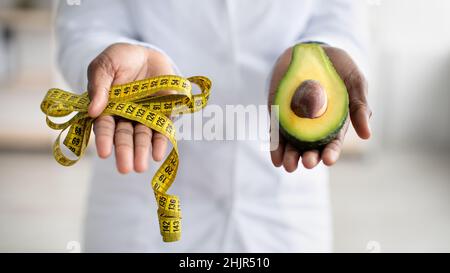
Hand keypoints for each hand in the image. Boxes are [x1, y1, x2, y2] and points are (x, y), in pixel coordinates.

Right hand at [87, 43, 173, 173]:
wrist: (146, 53)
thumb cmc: (119, 59)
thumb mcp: (104, 66)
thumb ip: (99, 86)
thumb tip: (93, 110)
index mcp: (107, 108)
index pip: (104, 126)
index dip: (104, 139)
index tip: (104, 152)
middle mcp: (125, 117)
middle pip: (124, 136)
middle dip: (124, 151)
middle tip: (125, 168)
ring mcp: (145, 116)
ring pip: (143, 136)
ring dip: (142, 151)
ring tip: (141, 167)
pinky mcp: (163, 114)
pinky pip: (162, 130)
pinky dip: (160, 142)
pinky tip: (157, 155)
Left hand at [268, 45, 371, 171]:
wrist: (311, 48)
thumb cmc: (337, 66)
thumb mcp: (355, 81)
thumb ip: (359, 106)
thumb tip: (367, 135)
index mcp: (334, 122)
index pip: (333, 142)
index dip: (331, 152)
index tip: (329, 159)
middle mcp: (314, 125)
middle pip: (311, 147)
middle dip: (310, 157)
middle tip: (308, 163)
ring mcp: (294, 119)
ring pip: (292, 143)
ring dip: (290, 156)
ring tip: (289, 166)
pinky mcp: (277, 111)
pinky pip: (275, 130)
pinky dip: (275, 144)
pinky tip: (275, 157)